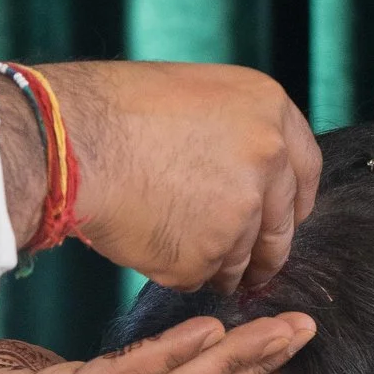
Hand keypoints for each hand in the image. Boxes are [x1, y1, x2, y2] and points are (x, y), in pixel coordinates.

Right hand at [0, 63, 319, 296]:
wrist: (68, 140)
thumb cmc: (113, 110)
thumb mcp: (195, 96)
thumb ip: (235, 132)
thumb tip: (248, 175)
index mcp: (271, 110)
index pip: (306, 172)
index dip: (291, 203)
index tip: (280, 221)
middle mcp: (269, 159)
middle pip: (281, 226)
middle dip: (264, 251)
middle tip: (246, 268)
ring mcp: (242, 210)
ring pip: (240, 259)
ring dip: (214, 264)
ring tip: (169, 243)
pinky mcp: (208, 253)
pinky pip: (199, 277)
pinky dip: (175, 271)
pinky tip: (146, 244)